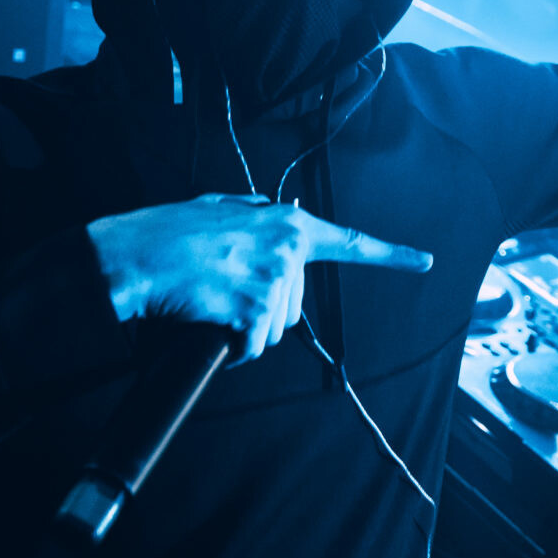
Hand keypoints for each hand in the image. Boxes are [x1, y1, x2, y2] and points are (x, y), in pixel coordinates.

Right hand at [85, 193, 433, 360]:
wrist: (132, 258)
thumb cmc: (166, 235)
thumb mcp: (220, 210)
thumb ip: (258, 216)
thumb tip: (278, 214)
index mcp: (286, 223)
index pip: (350, 241)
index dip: (392, 254)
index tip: (425, 260)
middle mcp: (288, 248)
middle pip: (295, 306)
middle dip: (262, 310)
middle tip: (222, 291)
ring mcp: (272, 279)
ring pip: (273, 330)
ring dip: (245, 331)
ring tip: (212, 304)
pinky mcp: (252, 308)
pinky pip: (251, 346)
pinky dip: (231, 347)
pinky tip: (209, 323)